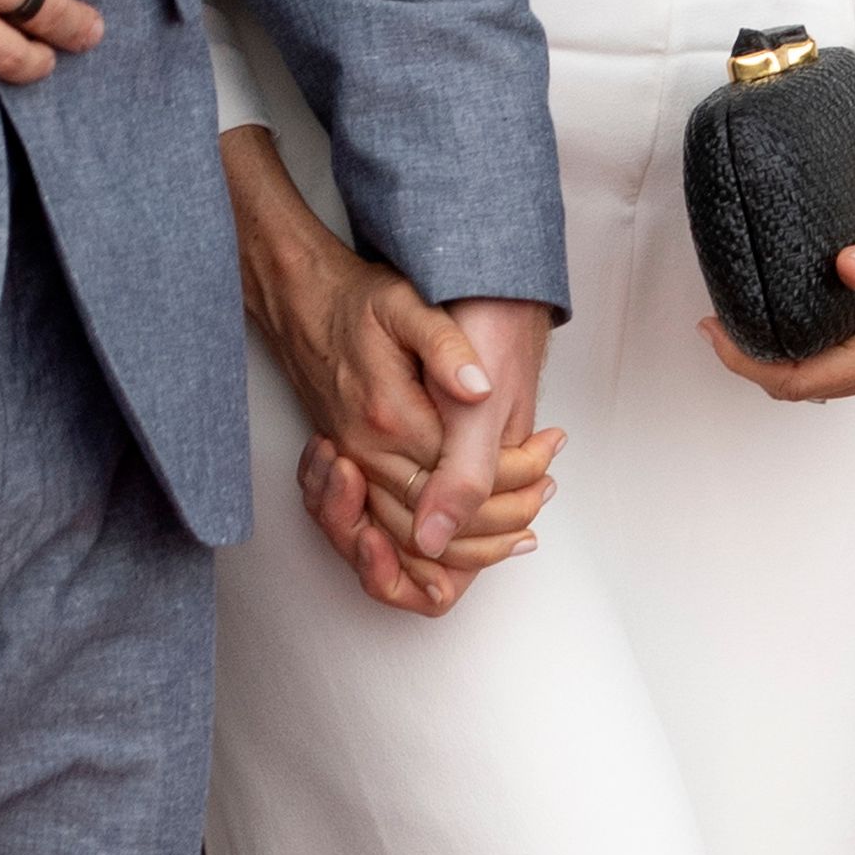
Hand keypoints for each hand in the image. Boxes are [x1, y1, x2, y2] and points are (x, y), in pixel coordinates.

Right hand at [220, 125, 559, 613]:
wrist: (305, 303)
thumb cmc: (360, 302)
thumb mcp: (406, 305)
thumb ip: (445, 348)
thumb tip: (480, 387)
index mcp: (390, 417)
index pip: (462, 476)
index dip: (513, 477)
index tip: (549, 455)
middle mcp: (369, 452)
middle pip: (442, 521)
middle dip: (502, 519)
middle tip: (546, 491)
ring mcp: (357, 465)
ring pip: (415, 539)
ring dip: (472, 545)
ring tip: (523, 526)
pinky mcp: (353, 470)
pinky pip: (389, 531)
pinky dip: (430, 552)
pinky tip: (469, 542)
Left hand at [701, 56, 854, 401]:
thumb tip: (850, 270)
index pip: (808, 380)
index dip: (753, 363)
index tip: (712, 330)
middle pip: (809, 387)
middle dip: (756, 363)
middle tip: (711, 324)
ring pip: (821, 377)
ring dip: (776, 358)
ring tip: (733, 320)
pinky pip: (834, 360)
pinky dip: (799, 348)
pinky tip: (774, 315)